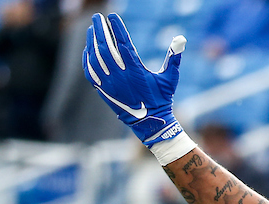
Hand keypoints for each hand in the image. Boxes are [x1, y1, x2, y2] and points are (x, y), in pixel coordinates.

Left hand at [83, 13, 185, 146]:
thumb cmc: (162, 99)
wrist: (150, 122)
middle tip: (97, 17)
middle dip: (100, 29)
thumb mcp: (170, 79)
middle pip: (105, 46)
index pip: (122, 42)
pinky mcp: (103, 89)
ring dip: (92, 41)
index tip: (112, 16)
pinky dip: (87, 58)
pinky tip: (88, 49)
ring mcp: (109, 82)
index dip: (116, 28)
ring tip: (91, 29)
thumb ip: (174, 58)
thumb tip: (181, 40)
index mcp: (136, 69)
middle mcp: (120, 74)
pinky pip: (91, 70)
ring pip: (96, 56)